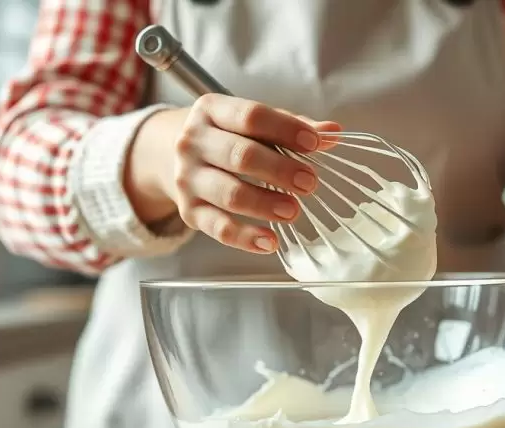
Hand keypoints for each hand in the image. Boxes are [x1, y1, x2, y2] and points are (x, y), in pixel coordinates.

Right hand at [126, 95, 339, 252]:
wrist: (170, 155)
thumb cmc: (226, 136)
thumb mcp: (254, 123)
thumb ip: (292, 127)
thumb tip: (333, 134)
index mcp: (212, 110)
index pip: (251, 116)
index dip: (286, 130)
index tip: (315, 144)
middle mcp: (194, 142)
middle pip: (240, 155)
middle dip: (280, 170)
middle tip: (310, 183)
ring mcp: (188, 178)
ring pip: (229, 194)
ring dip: (265, 204)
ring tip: (293, 210)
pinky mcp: (189, 211)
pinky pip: (218, 229)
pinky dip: (246, 237)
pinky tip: (270, 241)